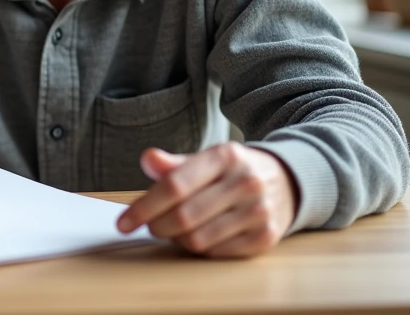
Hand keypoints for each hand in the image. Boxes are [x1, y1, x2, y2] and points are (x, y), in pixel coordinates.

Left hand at [116, 142, 298, 257]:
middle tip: (148, 226)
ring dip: (175, 239)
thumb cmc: (233, 171)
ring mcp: (259, 211)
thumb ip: (174, 163)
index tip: (123, 222)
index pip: (174, 186)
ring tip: (172, 229)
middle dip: (156, 225)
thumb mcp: (206, 159)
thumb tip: (147, 160)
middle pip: (183, 216)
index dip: (143, 206)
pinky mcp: (266, 237)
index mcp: (225, 156)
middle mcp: (245, 182)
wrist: (286, 181)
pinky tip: (195, 236)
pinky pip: (216, 252)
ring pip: (198, 239)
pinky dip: (197, 249)